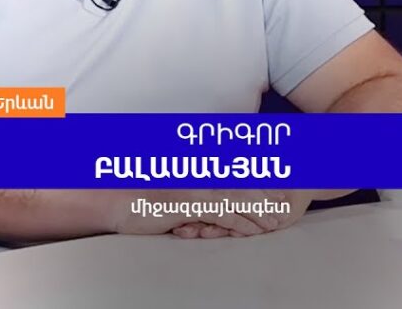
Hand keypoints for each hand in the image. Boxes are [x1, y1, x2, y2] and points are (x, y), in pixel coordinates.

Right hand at [111, 190, 293, 236]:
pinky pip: (224, 215)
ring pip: (237, 200)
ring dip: (258, 212)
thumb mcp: (168, 193)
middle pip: (239, 184)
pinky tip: (254, 230)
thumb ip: (190, 193)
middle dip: (263, 195)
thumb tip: (204, 201)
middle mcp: (196, 176)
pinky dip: (242, 223)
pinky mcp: (191, 204)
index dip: (251, 180)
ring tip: (276, 221)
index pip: (228, 175)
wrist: (116, 200)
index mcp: (193, 171)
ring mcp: (195, 189)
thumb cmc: (139, 198)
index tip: (270, 186)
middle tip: (284, 202)